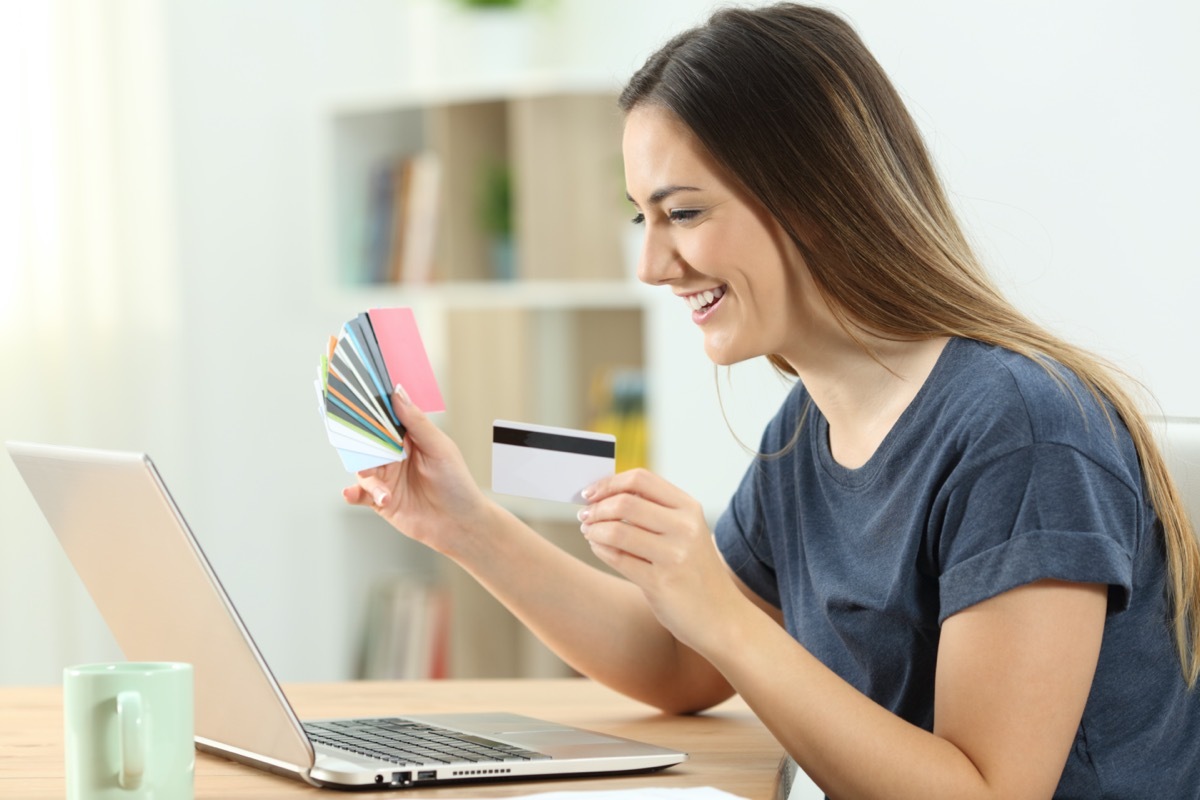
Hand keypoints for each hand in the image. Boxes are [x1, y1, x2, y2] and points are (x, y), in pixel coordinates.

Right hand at [342, 385, 490, 556]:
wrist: (460, 523)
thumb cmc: (456, 483)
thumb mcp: (439, 447)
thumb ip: (416, 422)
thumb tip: (397, 393)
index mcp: (407, 439)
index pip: (383, 420)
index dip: (369, 411)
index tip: (354, 401)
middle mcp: (393, 456)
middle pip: (367, 444)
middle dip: (360, 444)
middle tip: (358, 446)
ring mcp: (385, 478)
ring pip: (362, 469)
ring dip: (368, 477)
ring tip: (382, 489)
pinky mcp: (380, 500)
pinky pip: (360, 494)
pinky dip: (353, 493)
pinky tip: (351, 493)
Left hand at [577, 468, 745, 655]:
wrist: (722, 619)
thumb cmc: (696, 574)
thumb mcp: (686, 533)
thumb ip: (654, 512)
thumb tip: (605, 496)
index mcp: (689, 508)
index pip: (641, 479)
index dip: (609, 482)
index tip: (590, 492)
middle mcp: (684, 528)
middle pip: (625, 502)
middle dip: (596, 508)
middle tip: (584, 515)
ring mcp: (674, 556)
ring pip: (617, 531)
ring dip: (594, 529)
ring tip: (588, 531)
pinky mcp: (661, 583)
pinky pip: (618, 559)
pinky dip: (600, 549)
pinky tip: (598, 548)